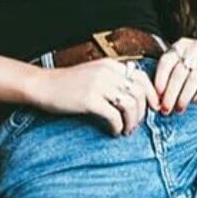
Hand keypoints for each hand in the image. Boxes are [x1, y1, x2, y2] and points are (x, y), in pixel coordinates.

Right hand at [32, 58, 159, 135]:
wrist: (42, 86)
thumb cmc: (68, 84)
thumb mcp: (94, 74)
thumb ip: (113, 80)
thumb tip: (136, 97)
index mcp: (111, 65)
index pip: (142, 77)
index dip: (152, 94)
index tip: (154, 108)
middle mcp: (107, 72)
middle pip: (139, 92)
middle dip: (143, 112)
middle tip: (136, 124)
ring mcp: (98, 84)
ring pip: (130, 105)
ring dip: (132, 121)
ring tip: (126, 130)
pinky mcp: (89, 99)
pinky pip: (114, 116)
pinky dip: (118, 127)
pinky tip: (114, 132)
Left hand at [154, 38, 196, 112]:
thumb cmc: (196, 64)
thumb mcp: (182, 62)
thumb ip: (169, 75)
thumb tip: (157, 99)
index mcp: (180, 46)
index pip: (166, 62)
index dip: (159, 80)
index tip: (157, 97)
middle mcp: (194, 47)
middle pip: (178, 72)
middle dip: (171, 94)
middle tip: (166, 109)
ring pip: (193, 78)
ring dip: (184, 96)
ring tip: (180, 109)